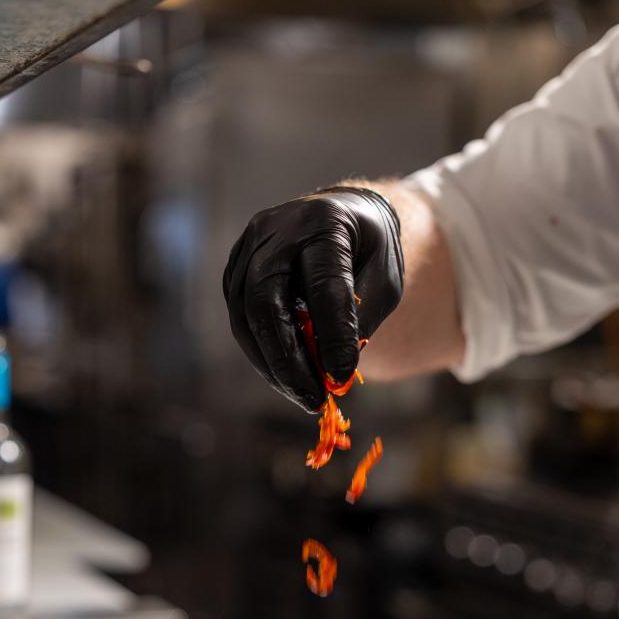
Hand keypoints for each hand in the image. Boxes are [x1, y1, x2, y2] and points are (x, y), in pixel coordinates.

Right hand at [223, 186, 403, 411]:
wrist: (341, 219)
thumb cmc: (368, 253)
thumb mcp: (384, 281)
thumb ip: (360, 320)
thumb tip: (333, 371)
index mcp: (323, 222)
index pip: (323, 285)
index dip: (331, 335)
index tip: (342, 377)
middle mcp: (275, 229)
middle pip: (265, 302)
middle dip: (288, 361)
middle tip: (312, 399)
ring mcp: (247, 249)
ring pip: (245, 317)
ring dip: (272, 365)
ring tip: (303, 394)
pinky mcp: (235, 272)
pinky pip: (241, 321)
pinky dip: (263, 356)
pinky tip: (288, 377)